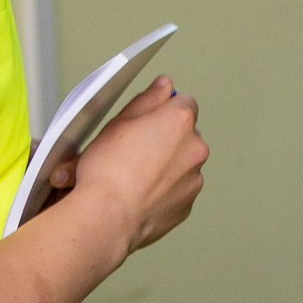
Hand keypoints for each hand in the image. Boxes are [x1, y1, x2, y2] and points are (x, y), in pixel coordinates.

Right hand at [70, 78, 207, 254]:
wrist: (107, 216)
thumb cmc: (107, 171)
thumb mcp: (119, 122)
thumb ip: (148, 100)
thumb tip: (164, 85)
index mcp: (179, 122)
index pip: (184, 103)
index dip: (162, 111)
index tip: (148, 121)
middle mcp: (195, 148)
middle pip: (184, 135)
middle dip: (164, 140)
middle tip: (133, 151)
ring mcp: (194, 178)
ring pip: (182, 164)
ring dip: (165, 166)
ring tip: (133, 176)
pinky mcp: (187, 204)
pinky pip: (178, 190)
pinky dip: (163, 191)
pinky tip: (139, 193)